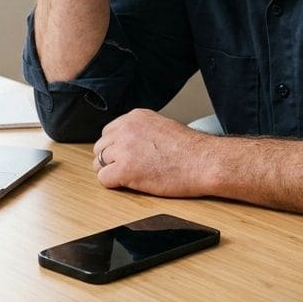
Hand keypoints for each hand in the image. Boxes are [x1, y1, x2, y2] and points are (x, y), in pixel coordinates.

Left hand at [91, 109, 214, 197]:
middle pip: (100, 147)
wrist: (203, 161)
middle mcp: (125, 129)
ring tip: (131, 177)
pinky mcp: (125, 169)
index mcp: (135, 117)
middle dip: (111, 159)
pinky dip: (114, 184)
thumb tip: (130, 142)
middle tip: (126, 169)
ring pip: (99, 163)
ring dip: (112, 171)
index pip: (109, 132)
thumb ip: (141, 131)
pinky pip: (104, 179)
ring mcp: (123, 148)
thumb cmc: (190, 149)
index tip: (125, 156)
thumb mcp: (162, 126)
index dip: (116, 147)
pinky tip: (130, 184)